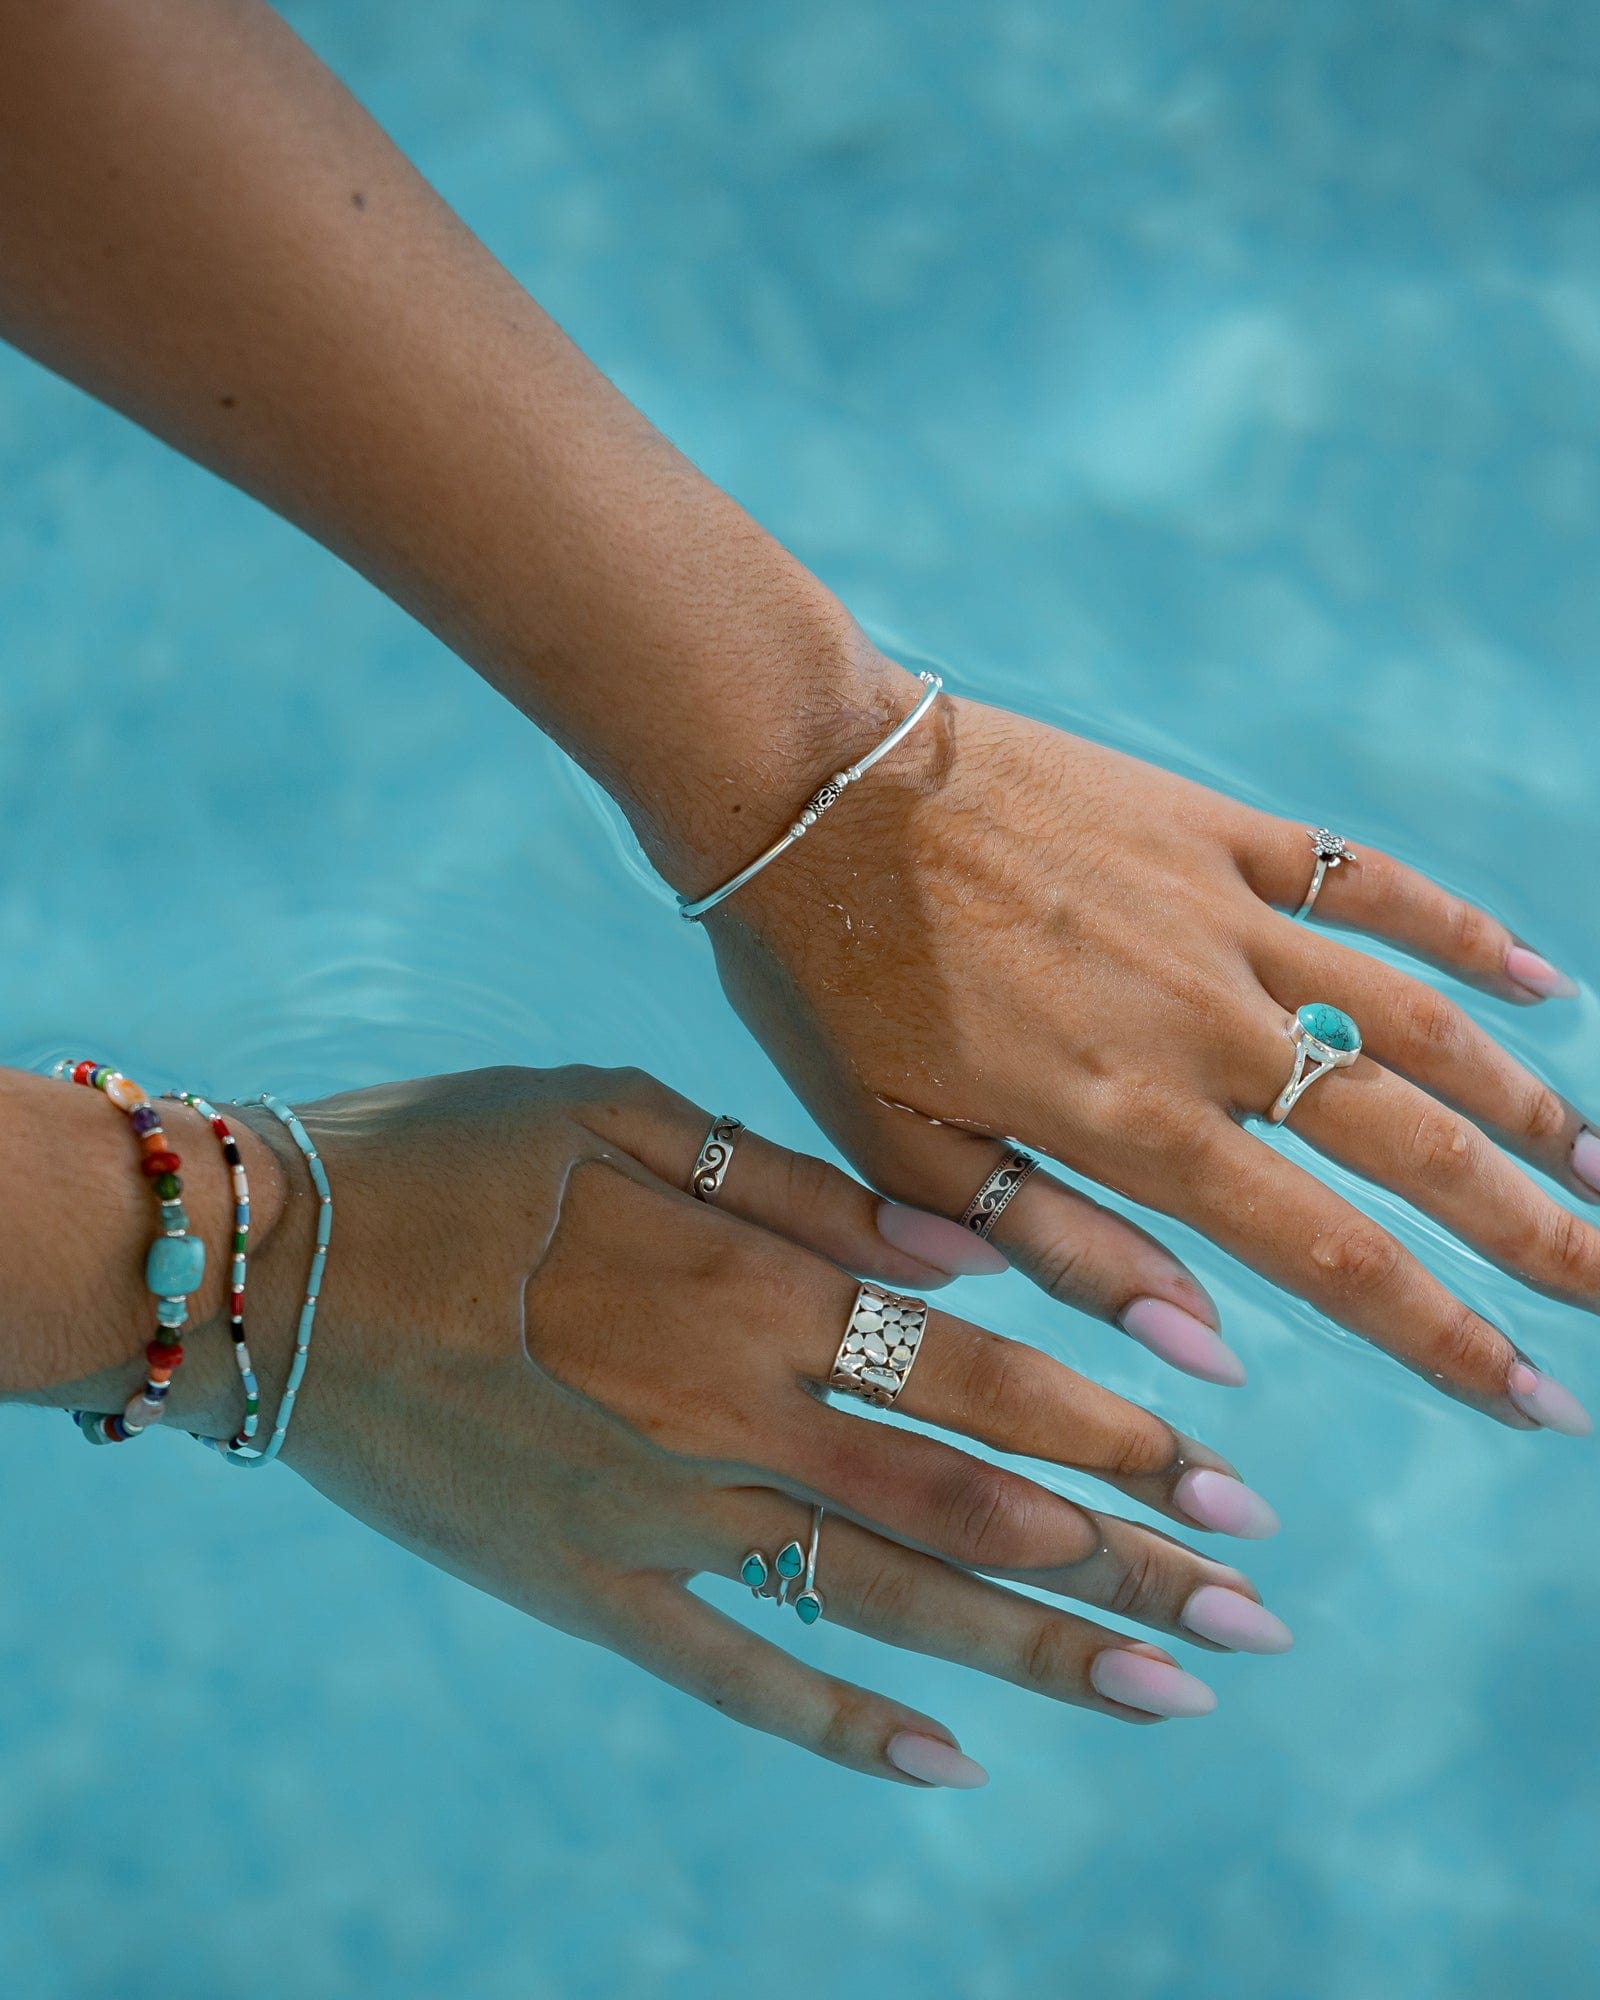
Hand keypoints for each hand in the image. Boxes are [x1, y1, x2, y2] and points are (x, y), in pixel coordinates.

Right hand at [207, 1066, 1289, 1785]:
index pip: (975, 1376)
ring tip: (1174, 1686)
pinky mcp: (585, 1589)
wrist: (263, 1273)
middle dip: (1126, 1552)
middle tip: (1258, 1602)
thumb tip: (962, 1251)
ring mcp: (655, 1524)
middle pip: (963, 1506)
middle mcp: (723, 1422)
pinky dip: (843, 1720)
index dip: (1115, 1419)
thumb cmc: (449, 1159)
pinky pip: (733, 1672)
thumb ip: (795, 1187)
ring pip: (881, 1603)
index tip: (1232, 1458)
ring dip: (1038, 1649)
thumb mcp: (617, 1114)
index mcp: (743, 1293)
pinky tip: (950, 1758)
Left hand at [703, 676, 1595, 1432]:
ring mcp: (1221, 915)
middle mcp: (1208, 1024)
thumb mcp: (905, 1152)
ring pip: (1413, 1019)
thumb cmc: (830, 981)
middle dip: (1535, 1236)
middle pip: (1415, 1149)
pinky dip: (1457, 927)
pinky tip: (1540, 976)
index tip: (1539, 1402)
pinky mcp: (1209, 827)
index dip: (1446, 1339)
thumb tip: (1206, 1350)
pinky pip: (1363, 879)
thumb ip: (1061, 1249)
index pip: (1332, 1258)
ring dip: (1523, 1099)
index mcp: (1131, 1121)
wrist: (805, 787)